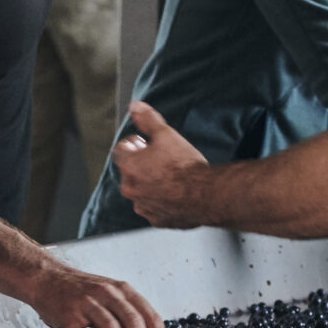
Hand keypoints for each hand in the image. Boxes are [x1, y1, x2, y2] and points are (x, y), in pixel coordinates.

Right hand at [24, 265, 168, 327]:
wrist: (47, 279)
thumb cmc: (83, 293)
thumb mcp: (110, 299)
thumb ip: (126, 320)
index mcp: (123, 290)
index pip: (149, 315)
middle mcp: (107, 293)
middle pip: (133, 320)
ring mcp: (87, 303)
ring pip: (110, 327)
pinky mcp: (68, 314)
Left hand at [112, 102, 210, 228]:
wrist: (206, 195)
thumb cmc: (186, 167)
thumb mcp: (166, 134)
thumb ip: (148, 120)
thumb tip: (136, 107)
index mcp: (129, 167)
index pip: (121, 150)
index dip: (134, 143)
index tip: (145, 143)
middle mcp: (132, 189)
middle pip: (130, 171)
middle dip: (142, 164)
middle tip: (162, 158)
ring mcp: (144, 206)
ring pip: (142, 191)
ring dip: (151, 183)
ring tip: (172, 177)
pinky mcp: (158, 220)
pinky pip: (155, 207)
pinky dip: (162, 200)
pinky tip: (177, 193)